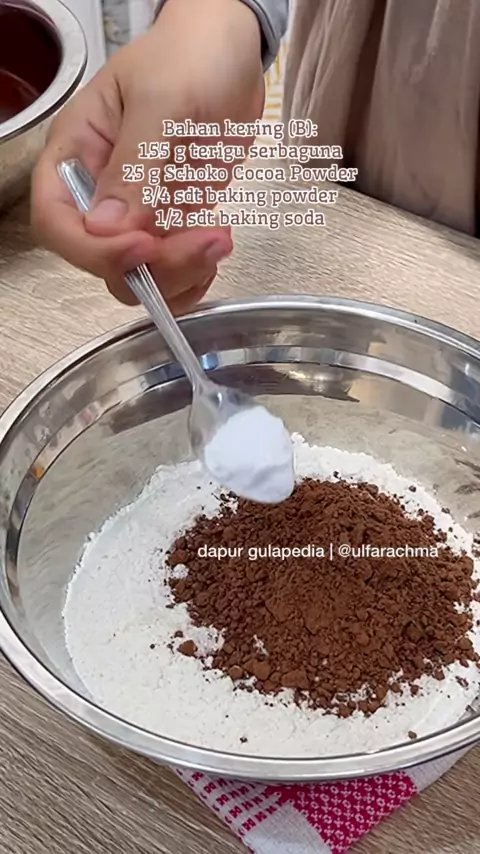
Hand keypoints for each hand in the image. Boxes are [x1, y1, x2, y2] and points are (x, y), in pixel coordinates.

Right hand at [31, 0, 264, 309]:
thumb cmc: (189, 56)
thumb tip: (107, 227)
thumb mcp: (161, 102)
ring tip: (219, 239)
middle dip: (152, 266)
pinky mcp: (174, 219)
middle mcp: (102, 189)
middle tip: (201, 241)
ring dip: (181, 273)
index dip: (92, 248)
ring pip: (142, 273)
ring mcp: (139, 209)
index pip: (56, 221)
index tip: (140, 246)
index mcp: (78, 154)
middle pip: (103, 259)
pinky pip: (173, 268)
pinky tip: (216, 244)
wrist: (234, 52)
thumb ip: (134, 166)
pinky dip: (196, 271)